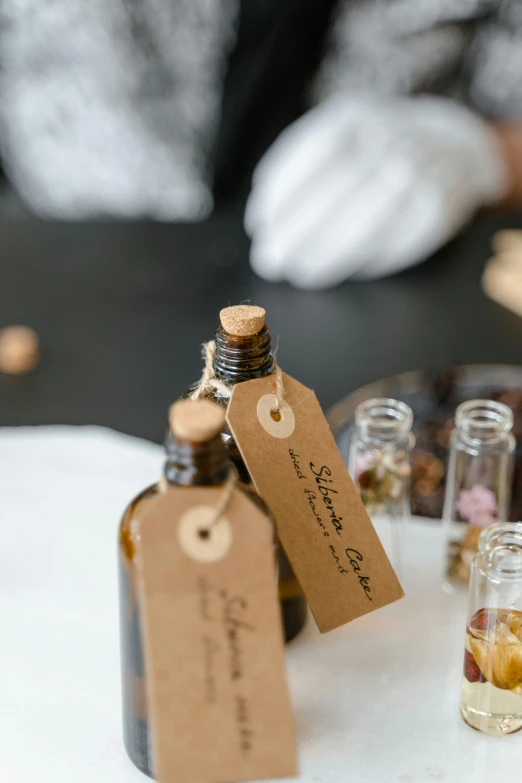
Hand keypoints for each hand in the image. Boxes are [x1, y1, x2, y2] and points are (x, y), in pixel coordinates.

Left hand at [245, 96, 508, 288]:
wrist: (457, 147)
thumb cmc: (379, 148)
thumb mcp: (342, 134)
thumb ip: (303, 164)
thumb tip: (264, 215)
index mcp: (359, 116)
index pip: (316, 150)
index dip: (283, 191)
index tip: (259, 225)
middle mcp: (393, 140)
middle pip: (338, 189)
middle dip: (297, 231)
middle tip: (270, 260)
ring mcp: (421, 174)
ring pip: (369, 220)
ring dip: (327, 253)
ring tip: (299, 273)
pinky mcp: (440, 211)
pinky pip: (398, 243)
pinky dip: (367, 261)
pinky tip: (344, 271)